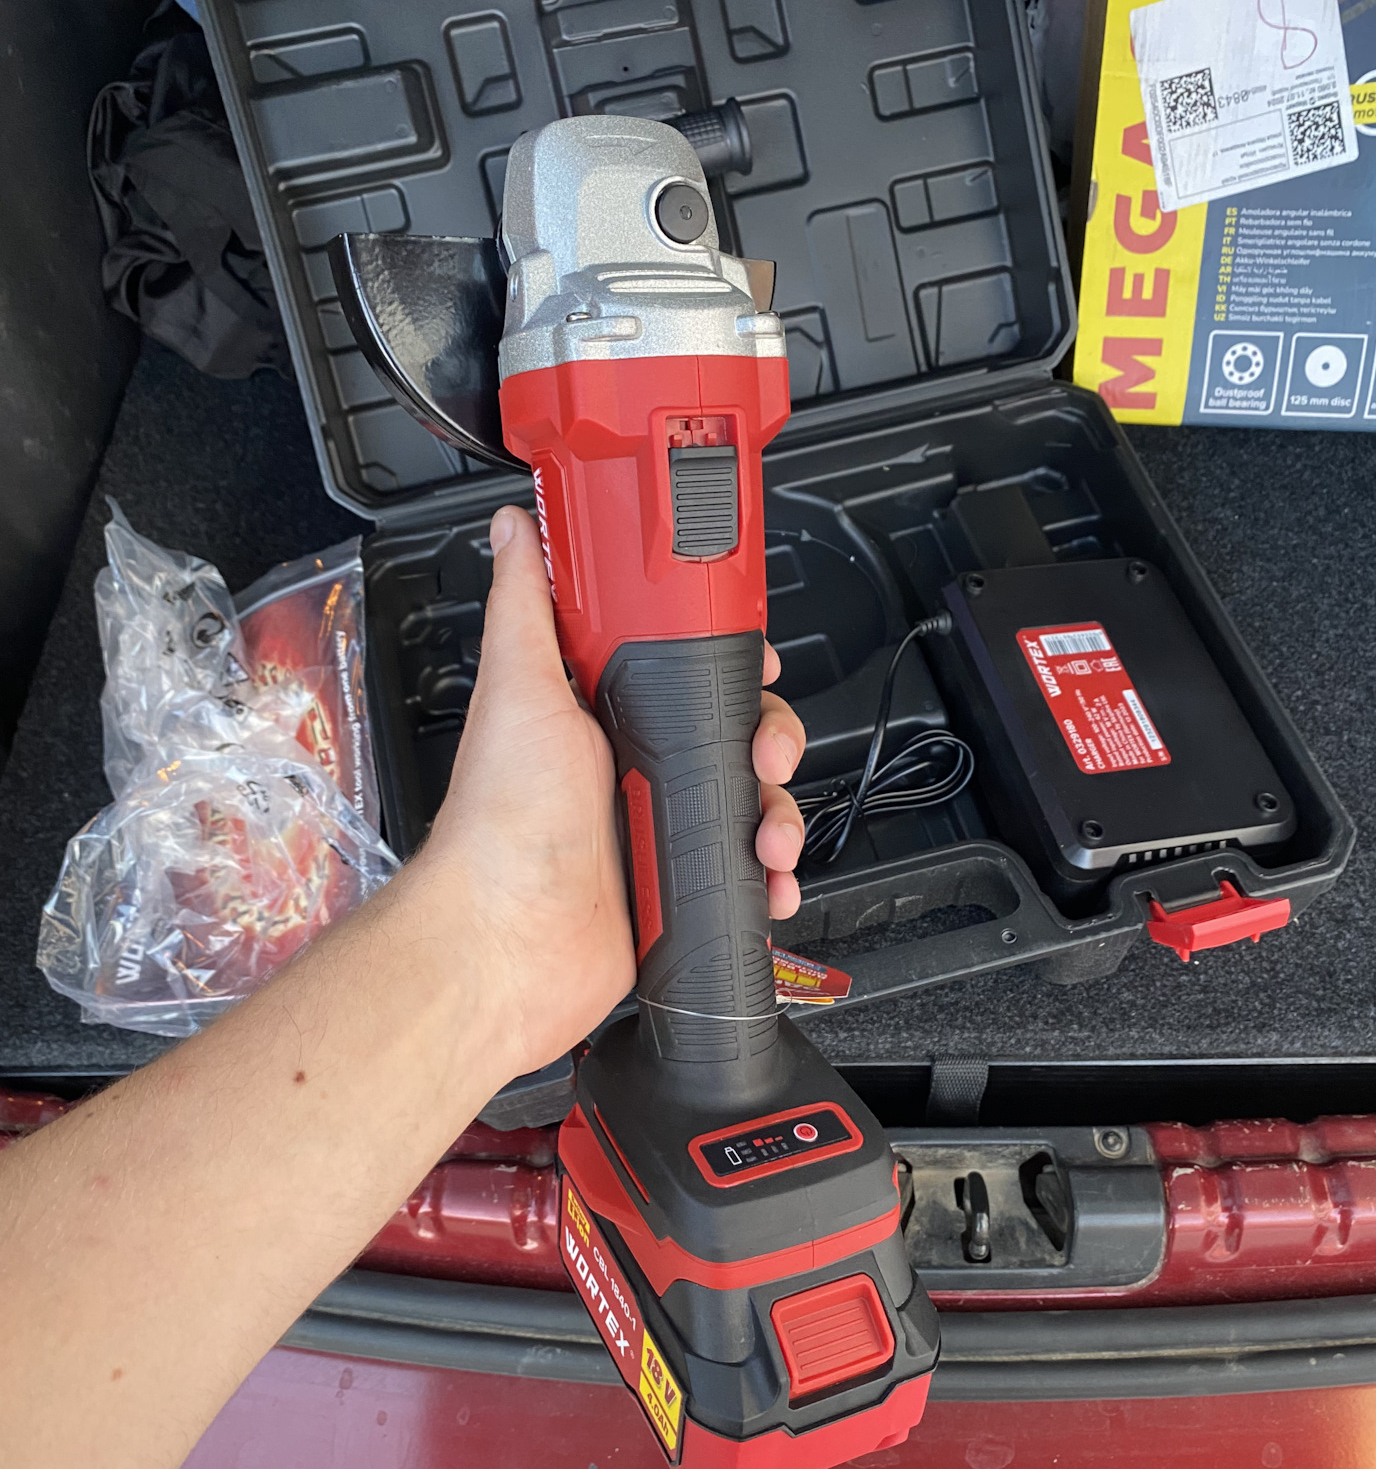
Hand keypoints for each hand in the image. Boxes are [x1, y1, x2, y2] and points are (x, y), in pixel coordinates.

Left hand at [417, 506, 806, 1079]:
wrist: (508, 940)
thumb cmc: (503, 821)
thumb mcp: (519, 688)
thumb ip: (525, 604)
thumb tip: (513, 528)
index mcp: (601, 718)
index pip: (685, 673)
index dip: (730, 667)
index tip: (756, 666)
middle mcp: (632, 772)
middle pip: (734, 740)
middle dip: (770, 744)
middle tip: (764, 757)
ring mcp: (657, 833)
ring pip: (751, 808)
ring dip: (779, 816)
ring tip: (768, 837)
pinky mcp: (677, 892)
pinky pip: (746, 876)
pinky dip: (772, 879)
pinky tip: (769, 881)